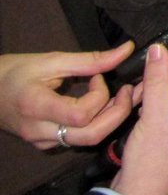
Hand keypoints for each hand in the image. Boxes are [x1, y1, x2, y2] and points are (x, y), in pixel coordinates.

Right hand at [0, 44, 134, 147]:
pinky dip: (96, 123)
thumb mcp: (52, 60)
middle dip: (118, 113)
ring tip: (117, 96)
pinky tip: (102, 106)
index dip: (100, 95)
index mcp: (37, 107)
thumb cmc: (15, 71)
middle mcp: (39, 131)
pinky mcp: (45, 143)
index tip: (98, 77)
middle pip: (90, 135)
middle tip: (126, 91)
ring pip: (86, 140)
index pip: (81, 115)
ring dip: (110, 119)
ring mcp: (42, 141)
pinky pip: (77, 139)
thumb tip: (126, 51)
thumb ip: (90, 60)